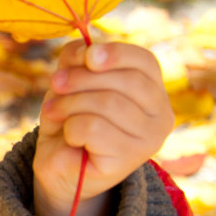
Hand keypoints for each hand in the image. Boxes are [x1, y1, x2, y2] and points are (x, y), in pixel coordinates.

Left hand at [33, 40, 174, 215]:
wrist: (59, 166)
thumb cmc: (70, 119)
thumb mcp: (72, 81)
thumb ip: (80, 59)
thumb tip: (87, 50)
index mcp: (153, 91)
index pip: (145, 61)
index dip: (115, 53)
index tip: (87, 57)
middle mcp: (161, 115)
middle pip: (126, 80)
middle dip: (81, 78)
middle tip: (55, 84)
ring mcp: (150, 140)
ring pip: (108, 103)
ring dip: (70, 103)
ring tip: (54, 111)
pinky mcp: (130, 159)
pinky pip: (94, 128)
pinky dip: (71, 127)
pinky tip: (69, 137)